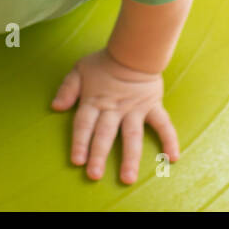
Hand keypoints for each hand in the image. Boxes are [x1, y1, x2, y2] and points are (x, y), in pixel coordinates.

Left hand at [50, 48, 179, 184]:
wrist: (134, 50)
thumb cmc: (105, 62)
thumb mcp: (79, 70)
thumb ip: (67, 89)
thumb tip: (56, 107)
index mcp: (95, 101)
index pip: (84, 124)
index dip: (80, 142)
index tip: (77, 161)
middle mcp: (114, 109)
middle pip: (105, 134)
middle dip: (99, 155)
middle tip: (94, 175)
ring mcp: (135, 109)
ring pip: (132, 136)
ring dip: (130, 157)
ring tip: (128, 178)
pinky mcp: (152, 106)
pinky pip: (163, 124)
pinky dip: (169, 140)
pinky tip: (172, 158)